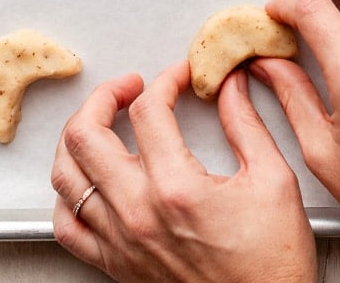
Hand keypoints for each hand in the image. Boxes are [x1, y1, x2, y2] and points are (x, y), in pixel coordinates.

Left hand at [50, 60, 315, 282]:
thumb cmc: (272, 262)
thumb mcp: (274, 179)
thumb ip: (247, 124)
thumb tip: (231, 84)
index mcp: (176, 188)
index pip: (147, 110)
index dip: (164, 80)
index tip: (180, 76)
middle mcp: (137, 213)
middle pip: (86, 134)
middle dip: (105, 96)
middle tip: (129, 87)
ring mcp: (119, 240)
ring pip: (65, 175)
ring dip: (79, 137)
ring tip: (102, 122)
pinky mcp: (114, 263)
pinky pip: (66, 224)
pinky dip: (68, 193)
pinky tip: (89, 178)